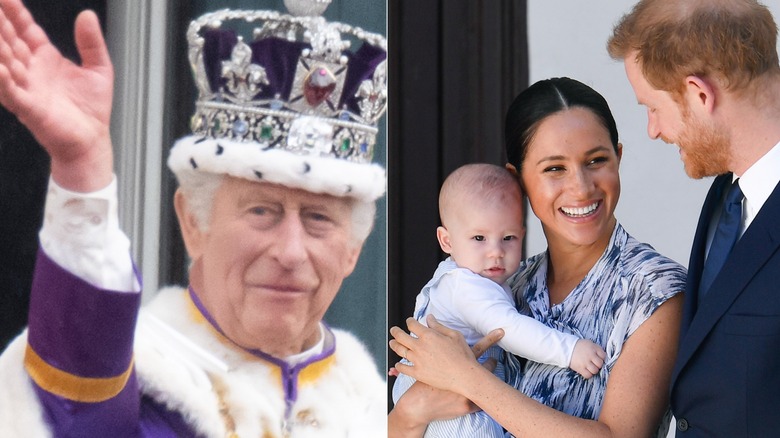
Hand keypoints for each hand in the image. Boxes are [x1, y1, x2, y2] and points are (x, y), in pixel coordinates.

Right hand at [0, 0, 113, 190]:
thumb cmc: (92, 109)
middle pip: (10, 40)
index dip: (14, 12)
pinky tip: (0, 68)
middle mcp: (31, 70)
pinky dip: (3, 80)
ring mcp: (27, 87)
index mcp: (45, 57)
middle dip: (0, 24)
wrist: (92, 140)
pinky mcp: (29, 108)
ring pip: (5, 62)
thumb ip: (92, 42)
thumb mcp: (100, 68)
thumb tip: (87, 15)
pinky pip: (11, 92)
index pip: (24, 29)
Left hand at [389, 315, 502, 392]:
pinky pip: (403, 368)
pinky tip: (398, 364)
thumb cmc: (462, 355)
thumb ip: (438, 326)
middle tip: (393, 330)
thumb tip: (429, 318)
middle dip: (395, 331)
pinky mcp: (417, 373)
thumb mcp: (454, 335)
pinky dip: (398, 365)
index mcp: (428, 335)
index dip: (409, 321)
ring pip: (400, 350)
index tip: (409, 321)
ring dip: (394, 345)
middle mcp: (420, 346)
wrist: (464, 376)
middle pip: (401, 336)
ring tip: (392, 343)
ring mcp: (417, 360)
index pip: (412, 325)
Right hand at [569, 339, 605, 378]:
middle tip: (594, 363)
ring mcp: (585, 363)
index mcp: (593, 348)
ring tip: (590, 367)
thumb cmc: (579, 346)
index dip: (602, 358)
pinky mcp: (580, 368)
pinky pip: (588, 375)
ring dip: (594, 370)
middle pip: (600, 364)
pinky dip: (588, 374)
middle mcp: (590, 356)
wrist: (566, 348)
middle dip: (598, 364)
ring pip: (595, 371)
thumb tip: (603, 356)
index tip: (598, 358)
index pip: (604, 356)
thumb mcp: (589, 343)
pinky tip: (586, 371)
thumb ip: (597, 349)